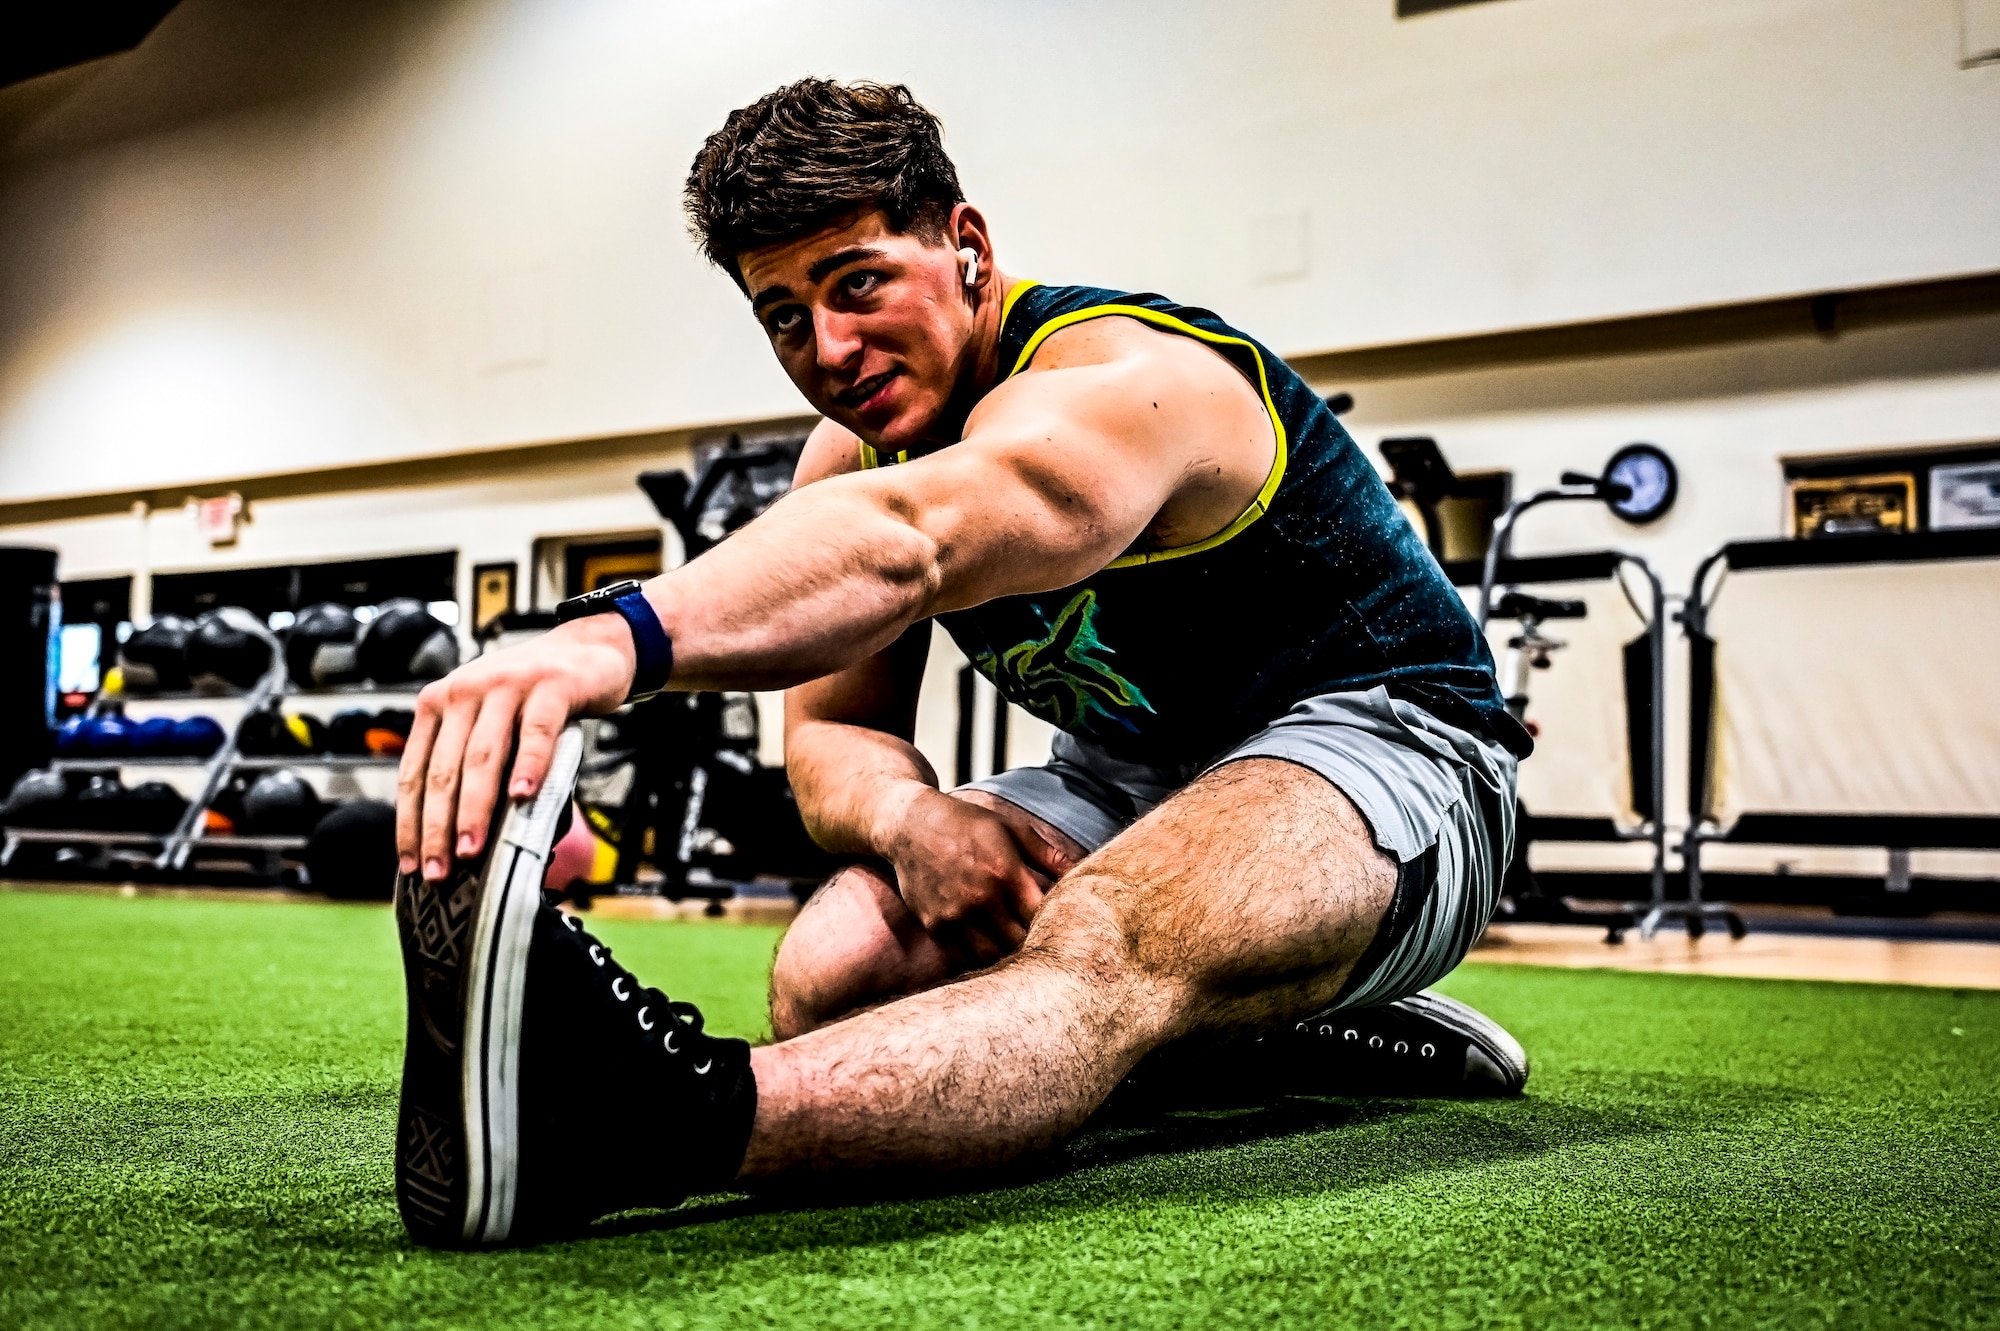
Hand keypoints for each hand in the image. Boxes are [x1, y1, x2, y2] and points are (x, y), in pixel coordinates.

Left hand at [395, 615, 636, 881]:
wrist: (588, 646)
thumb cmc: (535, 694)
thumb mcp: (489, 718)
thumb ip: (471, 760)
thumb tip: (459, 833)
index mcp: (439, 704)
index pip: (414, 772)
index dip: (410, 822)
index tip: (410, 864)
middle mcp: (464, 691)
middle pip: (444, 770)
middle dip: (437, 827)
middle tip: (439, 871)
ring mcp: (506, 685)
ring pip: (483, 756)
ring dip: (474, 808)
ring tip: (472, 849)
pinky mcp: (550, 686)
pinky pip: (536, 733)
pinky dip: (528, 767)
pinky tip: (522, 798)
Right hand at [882, 785, 1083, 968]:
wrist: (910, 825)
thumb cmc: (967, 823)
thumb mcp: (1012, 828)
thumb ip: (1049, 854)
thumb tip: (1085, 868)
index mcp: (1005, 873)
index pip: (1042, 917)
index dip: (1056, 925)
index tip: (1063, 925)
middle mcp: (980, 899)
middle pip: (1020, 943)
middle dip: (1035, 944)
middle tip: (1045, 943)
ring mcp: (954, 916)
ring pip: (993, 956)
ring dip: (1008, 955)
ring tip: (1019, 948)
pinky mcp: (935, 926)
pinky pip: (964, 956)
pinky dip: (980, 957)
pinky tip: (990, 946)